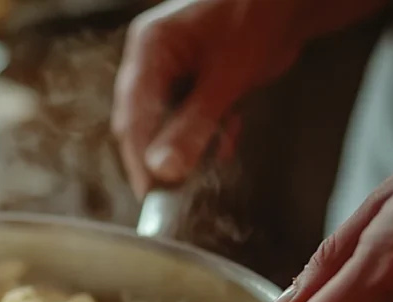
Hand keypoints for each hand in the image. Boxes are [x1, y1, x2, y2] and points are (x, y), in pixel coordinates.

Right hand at [111, 0, 305, 196]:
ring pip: (170, 123)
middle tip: (172, 193)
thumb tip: (164, 169)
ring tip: (202, 172)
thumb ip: (194, 124)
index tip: (148, 191)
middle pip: (145, 121)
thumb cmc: (260, 15)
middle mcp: (156, 59)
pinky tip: (225, 144)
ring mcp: (176, 70)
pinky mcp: (198, 81)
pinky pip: (194, 118)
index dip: (138, 157)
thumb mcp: (228, 76)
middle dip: (161, 156)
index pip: (132, 113)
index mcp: (150, 47)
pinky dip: (209, 134)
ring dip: (188, 147)